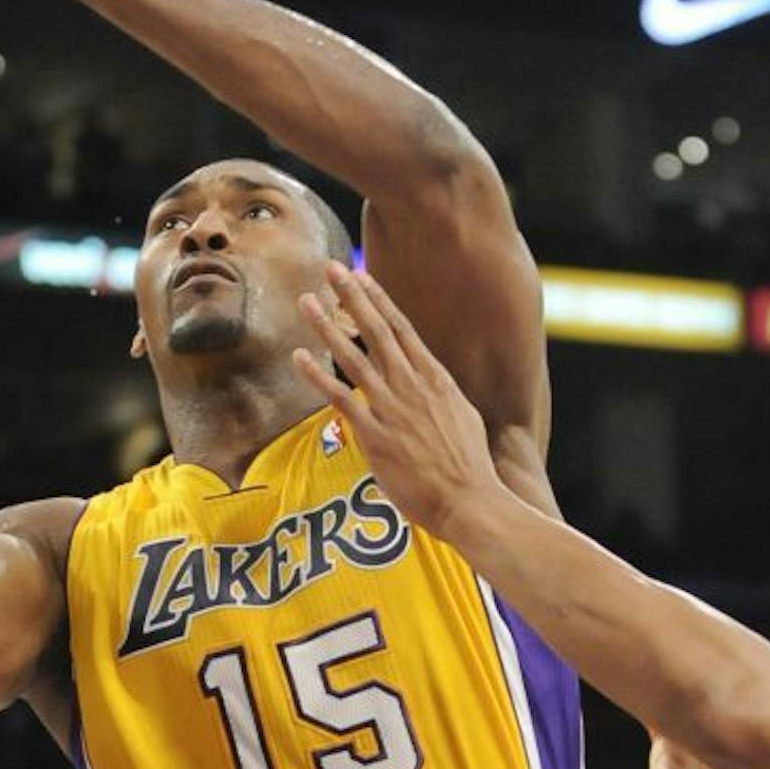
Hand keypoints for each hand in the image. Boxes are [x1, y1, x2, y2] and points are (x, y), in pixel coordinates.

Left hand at [294, 262, 503, 539]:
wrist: (470, 500)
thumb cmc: (469, 466)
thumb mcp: (462, 417)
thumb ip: (440, 395)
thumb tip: (430, 383)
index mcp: (435, 378)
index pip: (402, 329)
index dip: (378, 300)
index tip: (360, 276)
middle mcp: (412, 385)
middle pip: (375, 331)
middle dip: (351, 296)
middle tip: (330, 269)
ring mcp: (392, 408)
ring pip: (353, 357)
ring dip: (327, 326)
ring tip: (306, 301)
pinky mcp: (374, 435)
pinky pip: (339, 399)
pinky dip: (318, 375)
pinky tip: (299, 356)